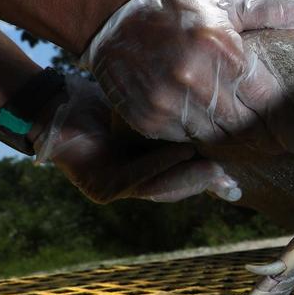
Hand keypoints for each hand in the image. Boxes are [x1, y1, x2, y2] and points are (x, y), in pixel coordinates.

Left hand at [34, 75, 242, 203]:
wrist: (59, 104)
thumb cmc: (107, 103)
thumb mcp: (149, 115)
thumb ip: (177, 128)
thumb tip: (222, 126)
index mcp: (147, 172)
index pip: (183, 181)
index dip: (208, 180)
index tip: (234, 178)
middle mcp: (132, 186)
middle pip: (174, 190)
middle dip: (203, 183)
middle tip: (228, 177)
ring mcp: (115, 190)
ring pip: (158, 189)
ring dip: (186, 177)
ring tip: (211, 165)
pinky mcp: (99, 188)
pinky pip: (134, 179)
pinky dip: (158, 166)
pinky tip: (181, 152)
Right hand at [81, 0, 293, 152]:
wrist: (113, 18)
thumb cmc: (181, 9)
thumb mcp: (230, 1)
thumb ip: (277, 10)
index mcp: (223, 50)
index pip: (266, 102)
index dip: (285, 126)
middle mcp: (195, 79)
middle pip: (244, 127)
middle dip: (265, 141)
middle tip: (281, 148)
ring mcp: (168, 102)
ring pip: (216, 139)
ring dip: (237, 145)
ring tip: (253, 147)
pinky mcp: (148, 119)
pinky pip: (186, 142)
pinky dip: (202, 142)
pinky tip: (216, 138)